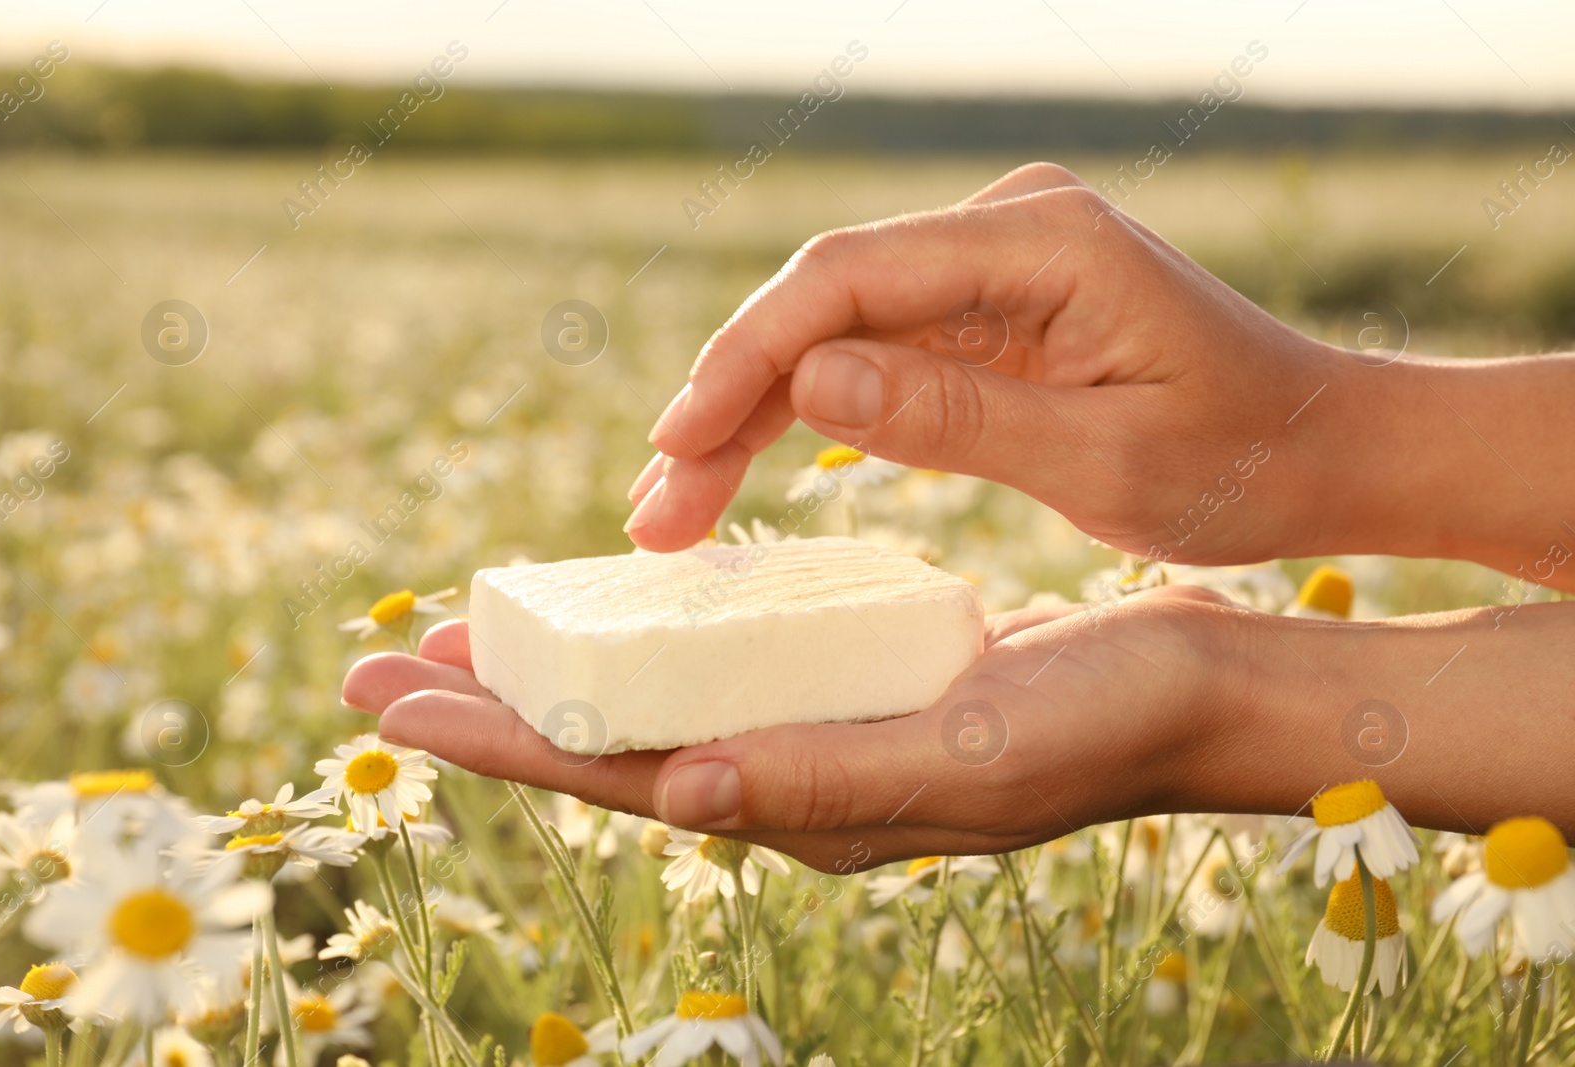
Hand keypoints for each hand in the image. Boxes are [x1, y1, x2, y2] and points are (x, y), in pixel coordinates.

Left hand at [341, 586, 1241, 871]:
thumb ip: (820, 779)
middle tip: (376, 662)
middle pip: (608, 744)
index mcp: (805, 802)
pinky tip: (624, 606)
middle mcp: (795, 780)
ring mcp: (820, 734)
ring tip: (472, 631)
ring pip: (656, 703)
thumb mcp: (963, 753)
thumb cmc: (1099, 722)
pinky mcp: (851, 685)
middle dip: (490, 706)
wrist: (1193, 690)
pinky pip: (723, 668)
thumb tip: (674, 797)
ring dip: (560, 668)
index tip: (383, 702)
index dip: (495, 739)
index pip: (613, 776)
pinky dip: (652, 637)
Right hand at [626, 162, 1346, 564]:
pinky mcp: (990, 308)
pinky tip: (740, 464)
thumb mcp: (1101, 463)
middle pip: (823, 300)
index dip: (748, 359)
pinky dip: (808, 413)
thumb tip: (806, 382)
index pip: (848, 277)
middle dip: (726, 400)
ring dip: (749, 413)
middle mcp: (1007, 229)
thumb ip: (954, 415)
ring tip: (672, 505)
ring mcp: (995, 265)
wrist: (1322, 449)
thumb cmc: (1240, 463)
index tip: (677, 445)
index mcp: (1043, 244)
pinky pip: (875, 351)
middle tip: (652, 506)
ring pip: (835, 329)